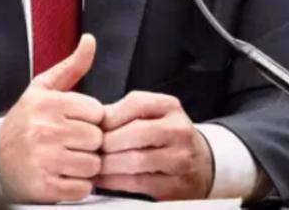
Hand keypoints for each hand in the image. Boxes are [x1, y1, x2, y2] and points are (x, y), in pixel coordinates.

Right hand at [0, 34, 104, 202]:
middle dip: (88, 143)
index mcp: (48, 104)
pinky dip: (77, 186)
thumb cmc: (24, 122)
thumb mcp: (43, 89)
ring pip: (92, 165)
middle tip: (72, 143)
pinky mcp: (44, 187)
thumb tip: (91, 40)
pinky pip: (82, 188)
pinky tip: (62, 176)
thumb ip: (72, 66)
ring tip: (67, 160)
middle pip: (96, 139)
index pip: (97, 112)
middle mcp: (45, 130)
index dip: (90, 119)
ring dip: (84, 166)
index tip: (76, 122)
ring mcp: (44, 160)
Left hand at [96, 91, 213, 199]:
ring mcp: (180, 159)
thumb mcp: (151, 115)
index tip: (93, 127)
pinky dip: (114, 181)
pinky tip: (103, 179)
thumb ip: (122, 113)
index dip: (110, 116)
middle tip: (89, 148)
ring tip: (93, 164)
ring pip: (136, 160)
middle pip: (136, 132)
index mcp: (170, 107)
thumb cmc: (164, 137)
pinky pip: (138, 183)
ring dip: (108, 164)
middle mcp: (179, 130)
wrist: (199, 164)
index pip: (136, 103)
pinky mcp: (176, 185)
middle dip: (107, 142)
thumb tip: (89, 119)